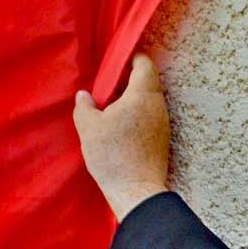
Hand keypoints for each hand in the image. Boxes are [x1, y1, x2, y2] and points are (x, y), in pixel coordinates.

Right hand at [72, 53, 171, 220]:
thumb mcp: (88, 129)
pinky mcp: (162, 138)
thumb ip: (85, 107)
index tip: (118, 62)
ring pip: (150, 100)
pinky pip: (150, 116)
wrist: (136, 190)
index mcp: (141, 96)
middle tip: (110, 86)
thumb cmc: (112, 156)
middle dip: (130, 79)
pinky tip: (121, 128)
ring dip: (133, 99)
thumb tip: (84, 96)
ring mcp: (163, 123)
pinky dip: (138, 114)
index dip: (132, 58)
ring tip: (113, 109)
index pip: (144, 65)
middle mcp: (157, 105)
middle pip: (148, 82)